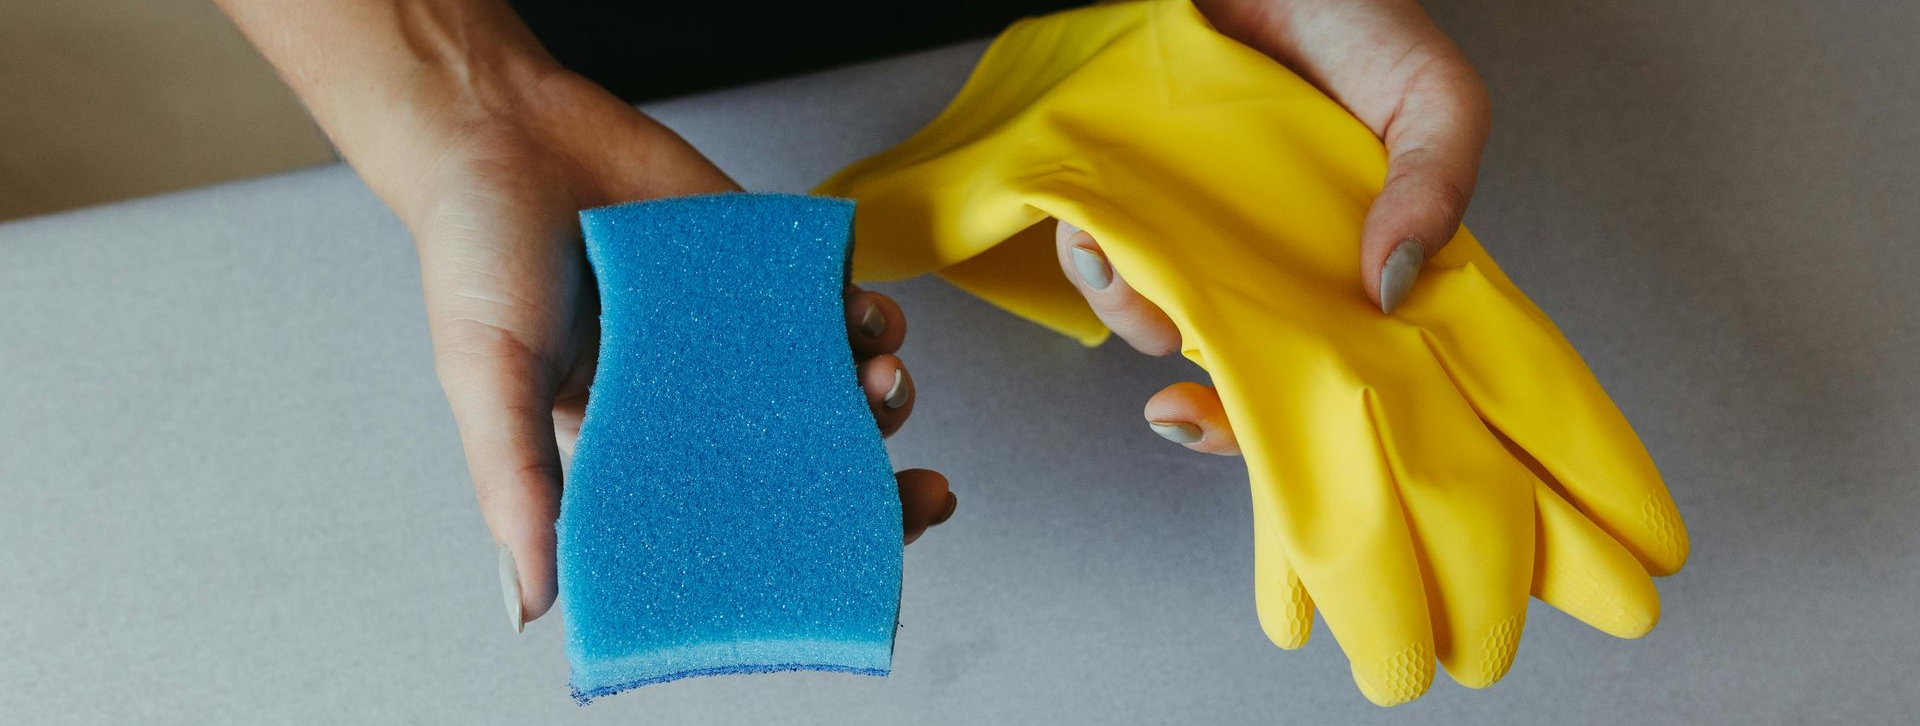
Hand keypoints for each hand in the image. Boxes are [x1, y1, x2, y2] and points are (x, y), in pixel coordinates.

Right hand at [402, 71, 951, 630]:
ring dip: (883, 397)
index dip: (806, 554)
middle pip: (813, 466)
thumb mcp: (487, 382)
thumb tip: (530, 609)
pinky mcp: (762, 269)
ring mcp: (740, 338)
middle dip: (880, 485)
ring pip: (841, 387)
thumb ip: (515, 485)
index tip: (865, 569)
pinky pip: (838, 304)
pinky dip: (868, 317)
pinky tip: (865, 315)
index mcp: (639, 453)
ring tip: (882, 381)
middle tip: (925, 493)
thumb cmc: (479, 262)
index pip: (738, 527)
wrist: (503, 130)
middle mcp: (700, 405)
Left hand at [1060, 0, 1489, 448]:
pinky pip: (1096, 244)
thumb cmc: (1361, 19)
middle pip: (1224, 365)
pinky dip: (1087, 245)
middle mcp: (1270, 260)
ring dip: (1128, 307)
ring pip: (1150, 312)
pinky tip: (1090, 222)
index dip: (1271, 422)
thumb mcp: (1433, 98)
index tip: (1216, 428)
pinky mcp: (1135, 189)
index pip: (1318, 373)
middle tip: (1168, 393)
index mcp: (1348, 262)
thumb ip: (1437, 186)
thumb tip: (1394, 290)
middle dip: (1189, 387)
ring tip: (1123, 261)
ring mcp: (1198, 228)